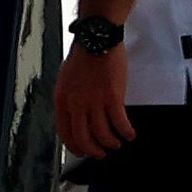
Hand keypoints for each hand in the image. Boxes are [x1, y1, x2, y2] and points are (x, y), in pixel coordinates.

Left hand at [55, 41, 134, 159]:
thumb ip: (69, 100)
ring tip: (116, 142)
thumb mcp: (66, 80)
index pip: (65, 133)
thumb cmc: (83, 55)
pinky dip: (126, 132)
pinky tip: (129, 134)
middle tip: (100, 153)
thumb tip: (74, 118)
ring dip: (111, 143)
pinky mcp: (113, 97)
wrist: (97, 38)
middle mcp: (76, 103)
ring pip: (103, 135)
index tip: (83, 151)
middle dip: (93, 151)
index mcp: (62, 100)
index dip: (75, 147)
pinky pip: (120, 123)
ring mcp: (94, 101)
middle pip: (84, 139)